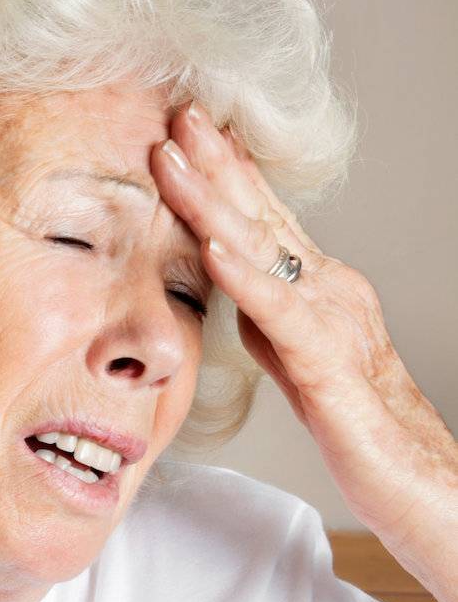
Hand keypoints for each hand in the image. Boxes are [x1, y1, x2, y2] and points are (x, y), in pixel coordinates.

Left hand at [151, 100, 457, 564]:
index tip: (184, 132)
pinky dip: (244, 278)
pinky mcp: (330, 368)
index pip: (267, 222)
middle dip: (217, 163)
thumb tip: (234, 296)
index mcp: (322, 294)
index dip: (227, 175)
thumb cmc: (369, 438)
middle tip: (175, 112)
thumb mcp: (304, 371)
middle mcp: (332, 294)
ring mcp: (334, 324)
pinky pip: (281, 315)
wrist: (427, 489)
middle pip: (264, 217)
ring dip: (214, 200)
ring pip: (266, 250)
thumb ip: (271, 330)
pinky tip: (210, 249)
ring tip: (173, 158)